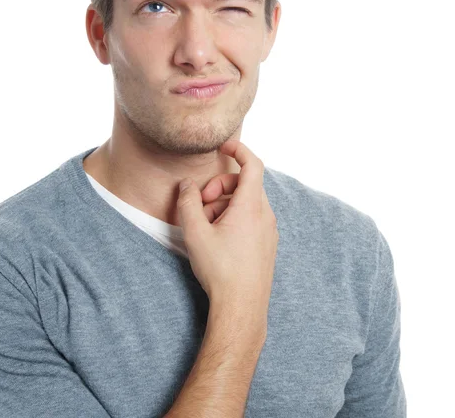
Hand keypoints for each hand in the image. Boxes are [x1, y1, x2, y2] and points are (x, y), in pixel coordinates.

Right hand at [176, 140, 278, 320]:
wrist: (242, 308)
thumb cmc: (220, 270)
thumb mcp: (196, 233)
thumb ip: (188, 203)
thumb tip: (186, 185)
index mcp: (251, 206)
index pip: (253, 164)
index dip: (239, 149)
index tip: (224, 145)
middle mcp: (265, 215)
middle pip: (244, 184)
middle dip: (219, 186)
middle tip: (200, 203)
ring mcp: (269, 230)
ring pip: (246, 202)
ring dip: (224, 204)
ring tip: (205, 225)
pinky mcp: (267, 243)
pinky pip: (251, 218)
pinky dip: (233, 217)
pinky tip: (217, 237)